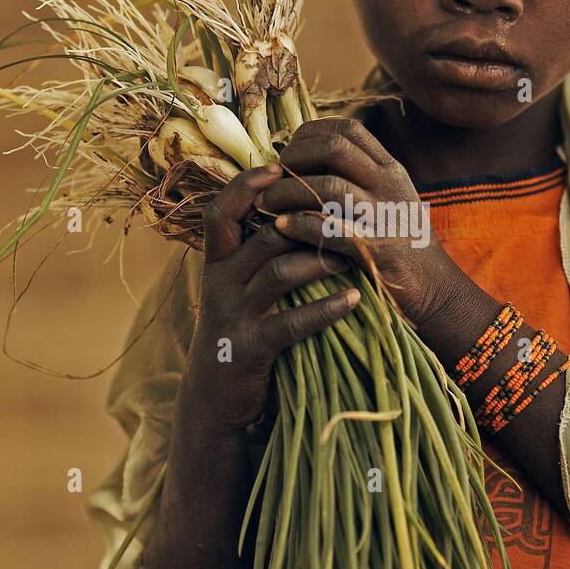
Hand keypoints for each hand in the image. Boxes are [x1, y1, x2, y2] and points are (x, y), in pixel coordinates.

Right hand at [189, 163, 359, 426]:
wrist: (216, 400)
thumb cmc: (240, 330)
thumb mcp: (238, 288)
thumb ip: (255, 252)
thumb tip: (291, 209)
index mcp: (216, 264)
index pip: (220, 213)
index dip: (244, 187)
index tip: (276, 168)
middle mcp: (219, 284)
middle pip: (262, 236)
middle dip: (305, 223)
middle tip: (344, 215)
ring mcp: (234, 316)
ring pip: (279, 272)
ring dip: (320, 260)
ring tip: (352, 257)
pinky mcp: (251, 349)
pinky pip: (292, 322)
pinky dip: (326, 309)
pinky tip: (353, 299)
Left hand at [255, 117, 471, 333]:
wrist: (437, 290)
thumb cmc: (402, 245)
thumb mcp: (390, 199)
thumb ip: (359, 177)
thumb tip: (309, 157)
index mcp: (390, 169)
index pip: (347, 129)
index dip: (310, 134)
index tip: (289, 153)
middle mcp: (389, 185)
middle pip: (334, 149)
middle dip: (295, 158)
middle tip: (273, 179)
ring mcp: (383, 216)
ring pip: (326, 188)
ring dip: (287, 193)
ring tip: (265, 205)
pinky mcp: (374, 250)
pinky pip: (327, 229)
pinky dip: (298, 226)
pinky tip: (280, 227)